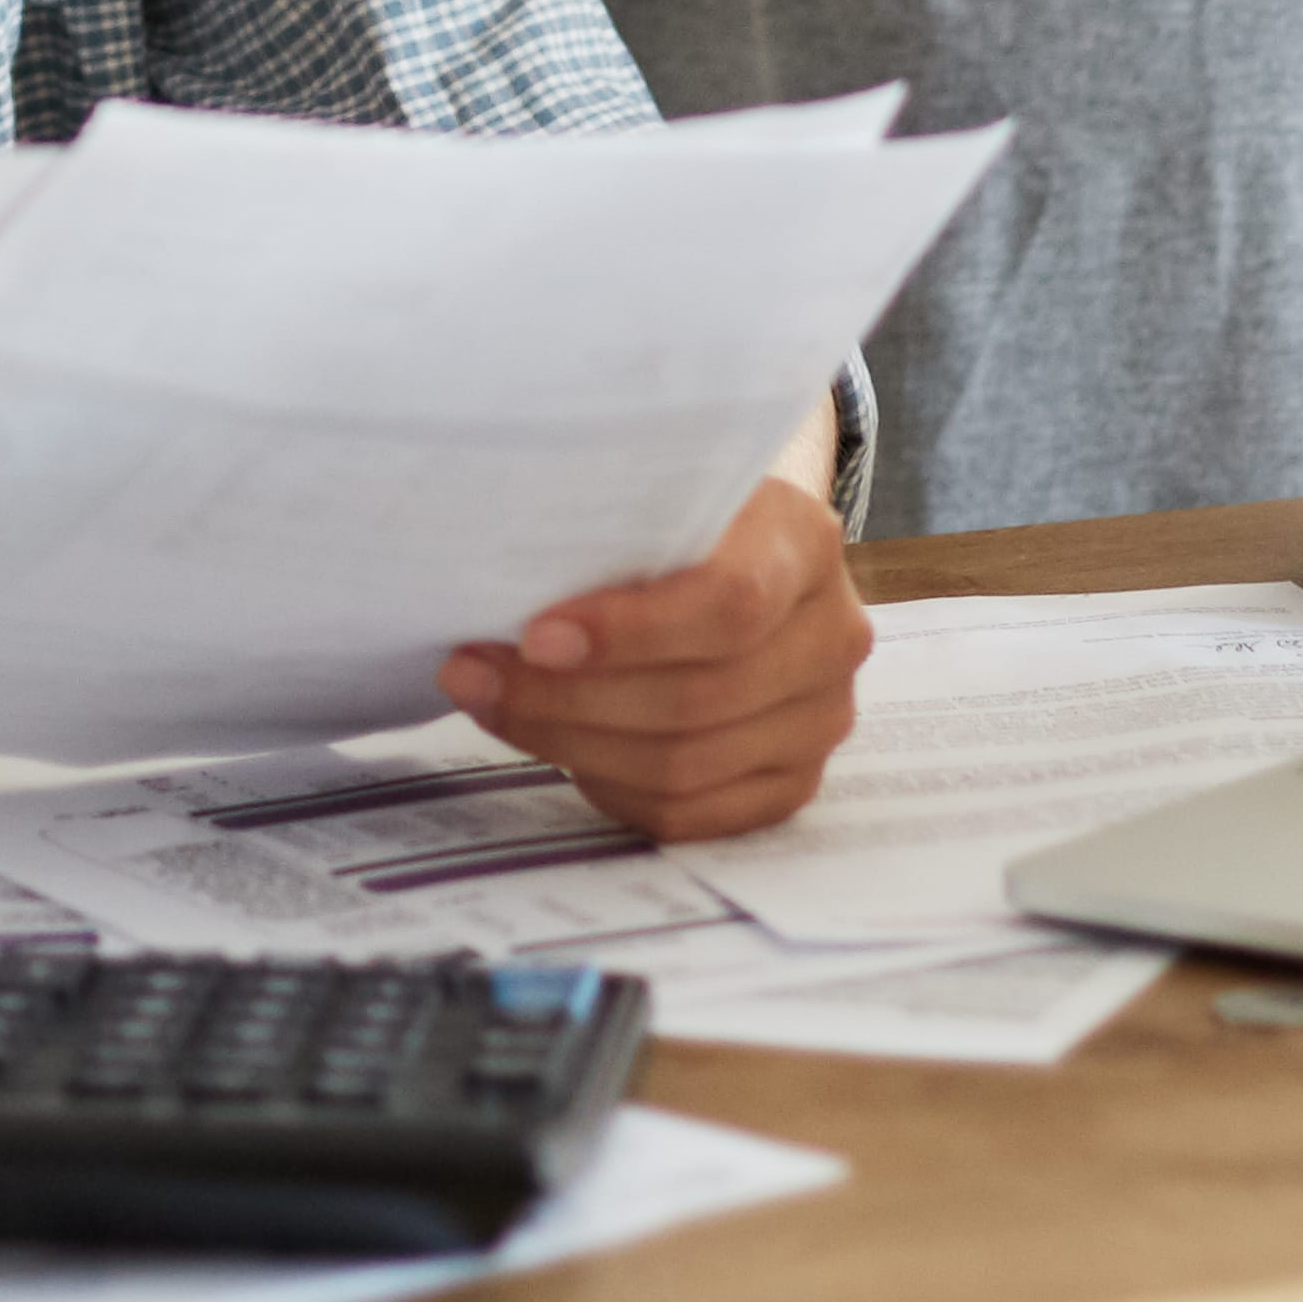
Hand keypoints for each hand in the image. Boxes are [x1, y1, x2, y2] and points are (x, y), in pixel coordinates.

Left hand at [445, 477, 870, 842]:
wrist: (746, 542)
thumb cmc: (678, 510)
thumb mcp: (653, 488)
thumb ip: (606, 520)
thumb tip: (495, 582)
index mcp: (804, 541)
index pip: (729, 603)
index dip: (628, 632)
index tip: (534, 636)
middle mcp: (832, 635)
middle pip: (696, 700)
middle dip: (564, 698)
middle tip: (470, 672)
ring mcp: (821, 717)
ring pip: (684, 766)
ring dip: (569, 743)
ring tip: (491, 704)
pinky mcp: (794, 780)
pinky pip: (691, 814)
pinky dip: (609, 788)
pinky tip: (557, 748)